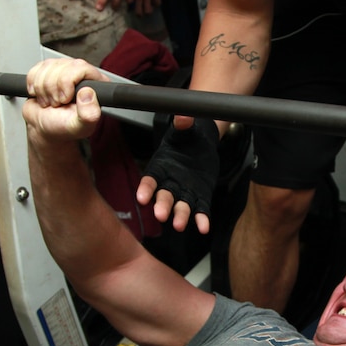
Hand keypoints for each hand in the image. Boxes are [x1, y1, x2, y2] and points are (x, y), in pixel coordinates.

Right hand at [23, 58, 106, 142]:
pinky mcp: (47, 70)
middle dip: (53, 88)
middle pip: (61, 65)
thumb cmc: (63, 128)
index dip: (67, 82)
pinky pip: (34, 70)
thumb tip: (88, 93)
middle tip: (57, 103)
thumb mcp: (79, 127)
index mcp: (95, 86)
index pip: (80, 68)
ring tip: (50, 101)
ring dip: (43, 89)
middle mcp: (80, 75)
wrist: (44, 130)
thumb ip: (88, 114)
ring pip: (47, 67)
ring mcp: (63, 71)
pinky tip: (42, 95)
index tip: (64, 99)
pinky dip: (33, 86)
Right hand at [136, 117, 219, 233]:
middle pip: (164, 197)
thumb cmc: (187, 137)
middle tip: (161, 215)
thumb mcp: (184, 129)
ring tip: (179, 225)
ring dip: (180, 216)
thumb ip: (183, 124)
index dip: (146, 189)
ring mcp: (185, 192)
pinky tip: (204, 227)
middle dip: (162, 206)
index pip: (150, 180)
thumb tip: (183, 117)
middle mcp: (169, 184)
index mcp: (160, 168)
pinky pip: (201, 210)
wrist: (201, 143)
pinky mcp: (200, 197)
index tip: (142, 198)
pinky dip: (201, 219)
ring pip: (181, 207)